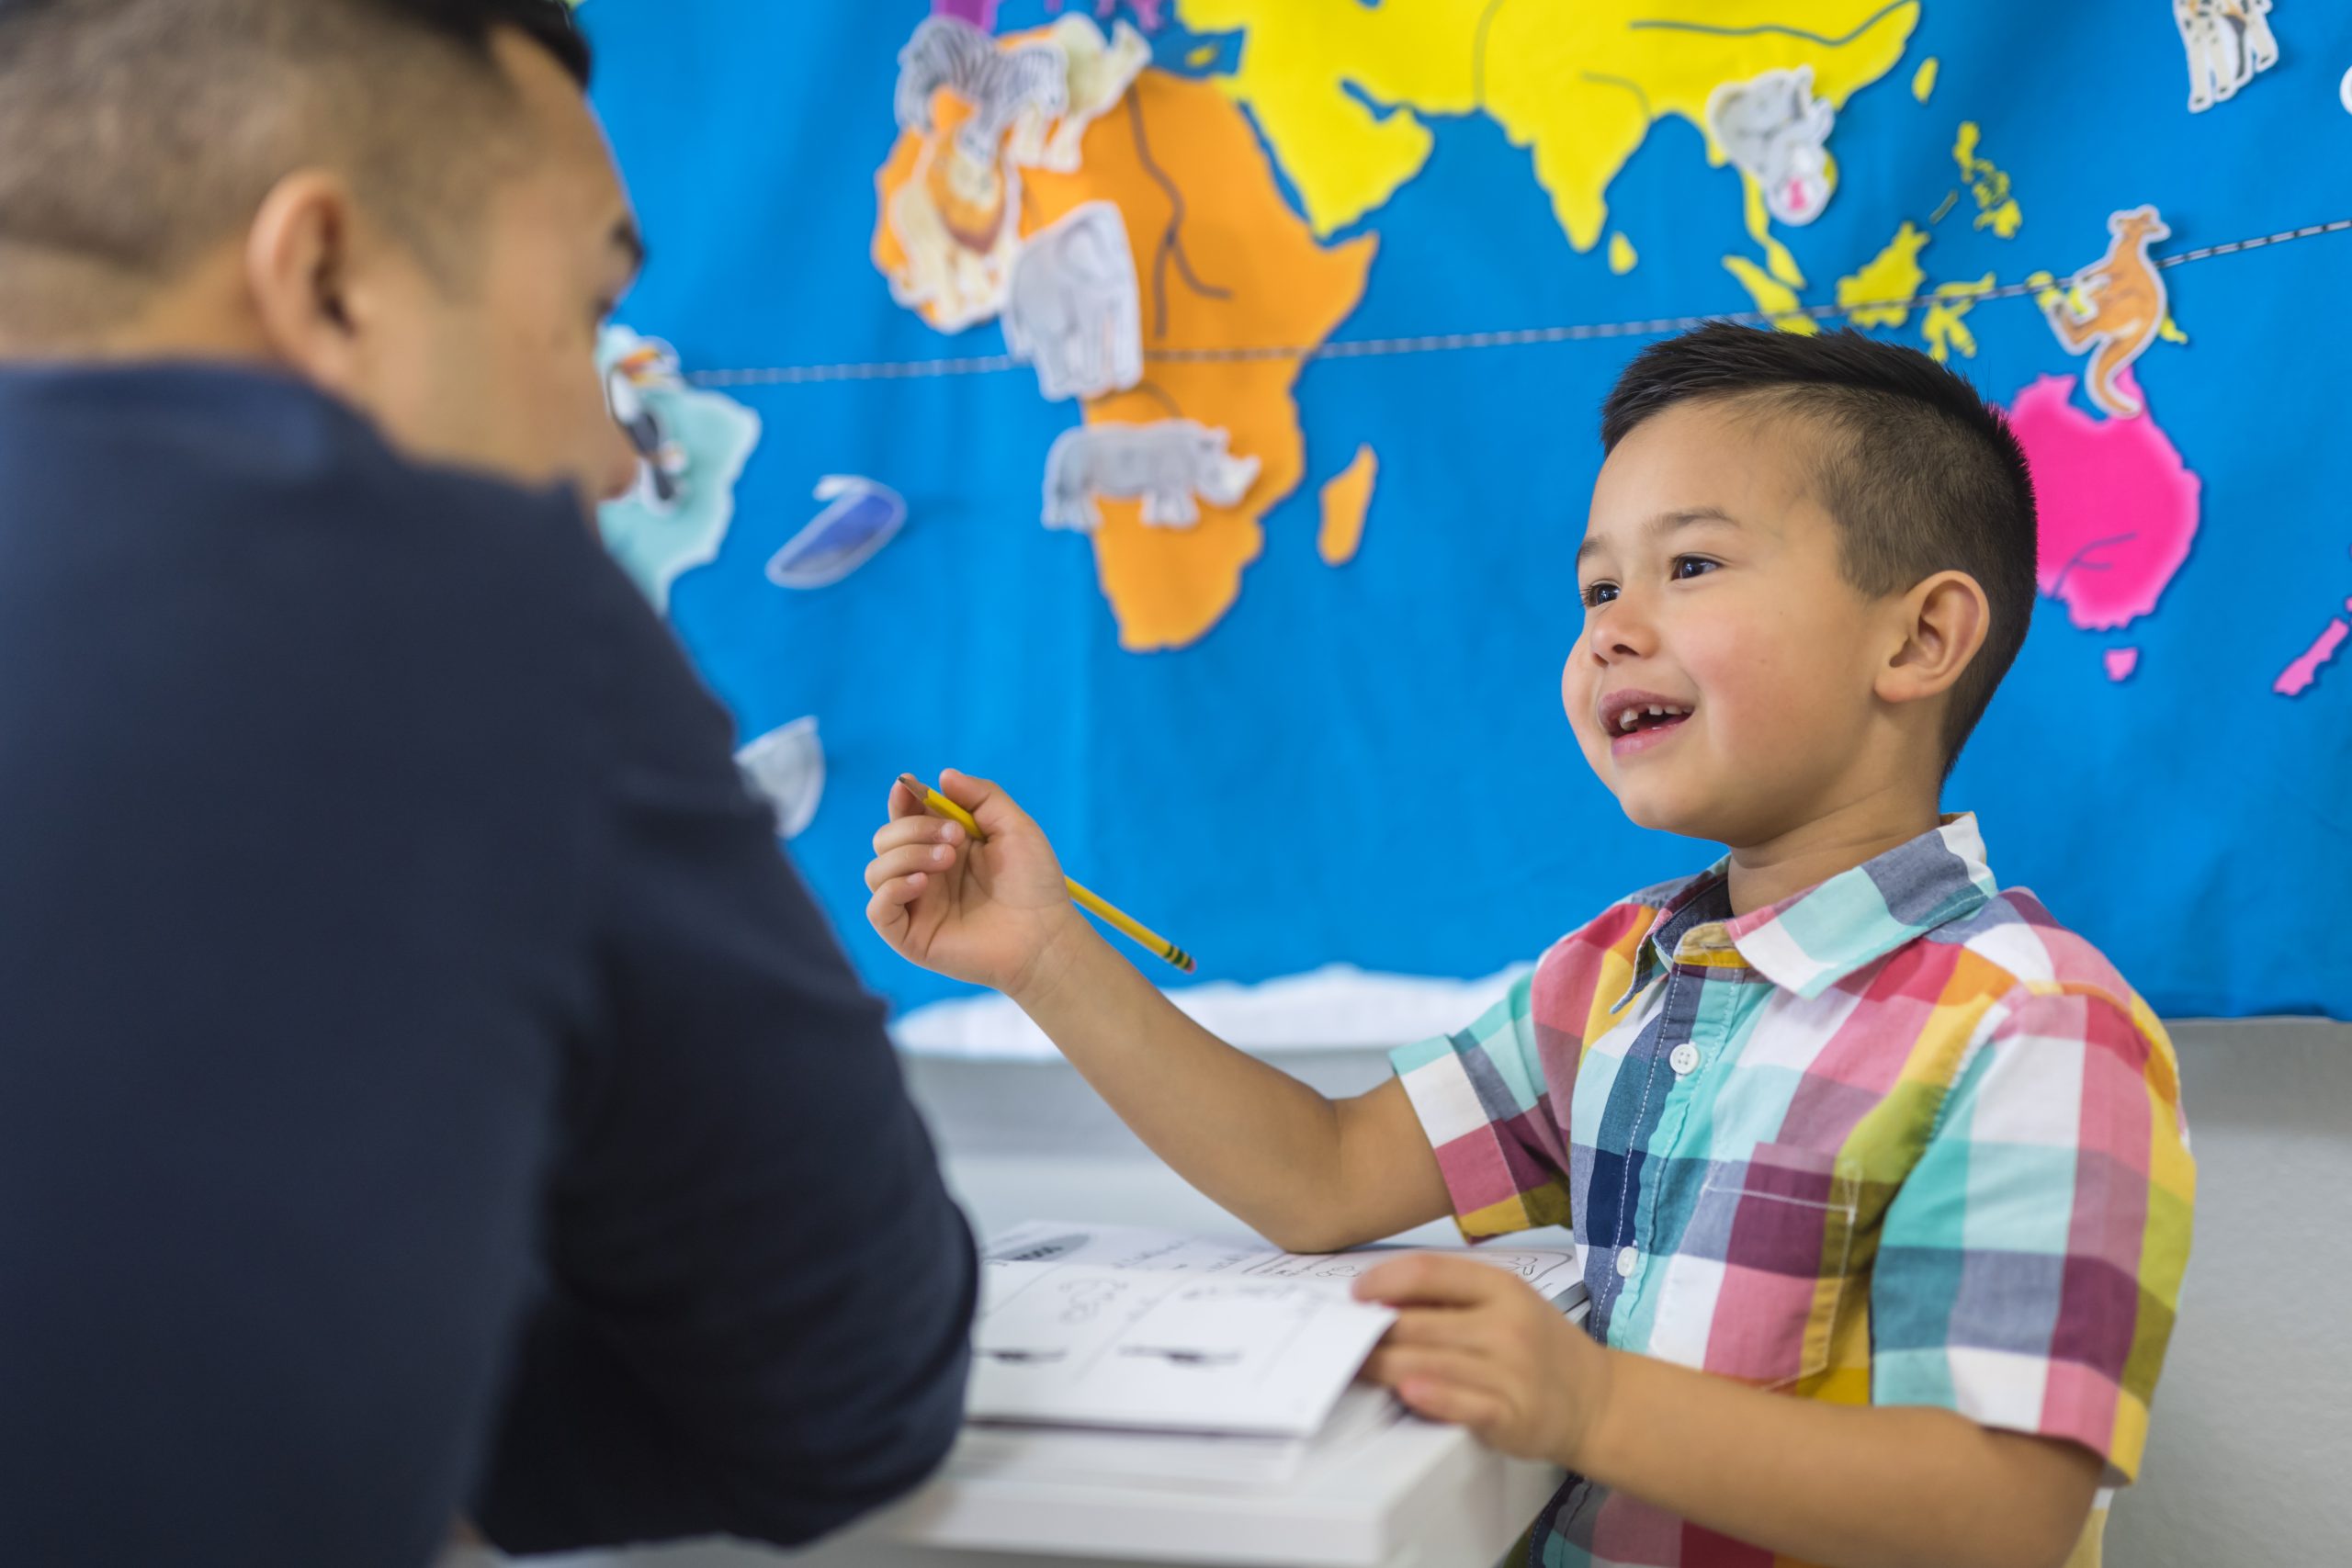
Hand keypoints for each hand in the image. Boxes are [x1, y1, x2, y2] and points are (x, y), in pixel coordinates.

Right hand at [864, 769, 1087, 997]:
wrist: (1045, 935)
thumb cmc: (1034, 883)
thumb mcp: (1015, 827)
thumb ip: (981, 796)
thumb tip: (941, 776)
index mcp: (943, 847)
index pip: (905, 818)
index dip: (901, 799)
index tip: (907, 785)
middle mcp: (924, 874)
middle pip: (885, 840)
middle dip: (914, 828)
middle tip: (955, 836)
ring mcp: (916, 905)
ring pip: (875, 870)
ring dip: (906, 854)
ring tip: (947, 860)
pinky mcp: (911, 936)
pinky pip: (877, 910)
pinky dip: (891, 889)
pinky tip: (922, 882)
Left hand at [1355, 1253, 1612, 1467]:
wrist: (1597, 1400)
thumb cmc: (1539, 1347)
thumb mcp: (1506, 1303)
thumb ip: (1452, 1297)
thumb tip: (1381, 1298)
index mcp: (1501, 1287)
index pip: (1429, 1272)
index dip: (1382, 1280)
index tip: (1355, 1295)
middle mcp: (1506, 1325)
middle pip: (1419, 1322)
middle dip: (1371, 1332)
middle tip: (1338, 1338)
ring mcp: (1510, 1371)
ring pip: (1430, 1362)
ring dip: (1382, 1365)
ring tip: (1350, 1366)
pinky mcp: (1512, 1414)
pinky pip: (1464, 1403)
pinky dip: (1432, 1397)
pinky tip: (1407, 1391)